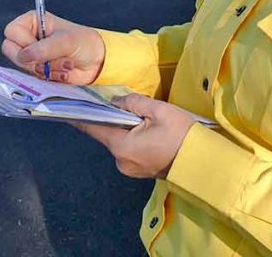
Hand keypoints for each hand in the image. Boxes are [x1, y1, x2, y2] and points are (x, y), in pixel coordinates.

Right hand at [1, 11, 104, 84]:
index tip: (41, 46)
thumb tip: (23, 57)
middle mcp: (29, 38)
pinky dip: (49, 77)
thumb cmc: (83, 43)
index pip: (11, 32)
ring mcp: (32, 56)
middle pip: (11, 51)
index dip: (23, 42)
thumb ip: (44, 48)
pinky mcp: (37, 71)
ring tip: (64, 63)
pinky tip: (63, 73)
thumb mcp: (66, 41)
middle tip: (51, 59)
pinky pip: (33, 78)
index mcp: (32, 22)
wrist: (96, 61)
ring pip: (23, 67)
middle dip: (34, 60)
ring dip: (46, 69)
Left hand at [74, 94, 195, 178]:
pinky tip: (147, 130)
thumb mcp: (158, 111)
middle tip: (122, 103)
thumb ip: (133, 102)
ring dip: (125, 128)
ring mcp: (130, 168)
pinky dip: (133, 138)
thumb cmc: (181, 135)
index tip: (68, 106)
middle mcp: (121, 160)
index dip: (81, 115)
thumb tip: (116, 101)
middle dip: (113, 118)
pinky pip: (130, 149)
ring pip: (120, 141)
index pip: (93, 128)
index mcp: (121, 146)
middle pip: (108, 134)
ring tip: (142, 117)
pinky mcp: (140, 170)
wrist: (204, 163)